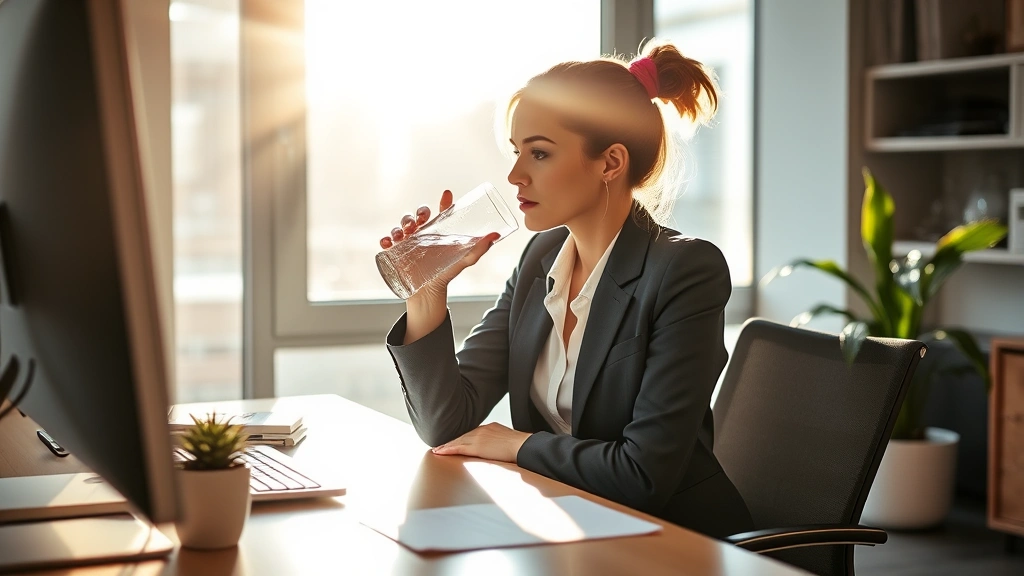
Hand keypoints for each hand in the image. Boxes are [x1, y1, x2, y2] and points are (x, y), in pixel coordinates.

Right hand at [378, 190, 499, 295]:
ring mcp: (408, 242)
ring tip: (403, 233)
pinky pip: (387, 242)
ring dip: (400, 225)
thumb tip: (495, 236)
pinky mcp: (396, 252)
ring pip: (401, 226)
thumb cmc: (446, 273)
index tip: (447, 194)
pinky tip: (387, 242)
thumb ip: (478, 249)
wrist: (429, 293)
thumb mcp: (463, 261)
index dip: (444, 202)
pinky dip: (385, 239)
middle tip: (419, 220)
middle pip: (417, 216)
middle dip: (417, 213)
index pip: (440, 212)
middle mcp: (422, 233)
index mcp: (439, 232)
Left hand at [430, 423, 530, 463]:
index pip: (472, 433)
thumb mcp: (509, 441)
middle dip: (452, 441)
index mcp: (490, 428)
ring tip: (437, 450)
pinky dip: (447, 449)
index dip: (462, 438)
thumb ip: (500, 443)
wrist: (523, 446)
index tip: (456, 442)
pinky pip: (458, 447)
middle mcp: (482, 430)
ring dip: (446, 446)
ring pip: (458, 441)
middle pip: (463, 436)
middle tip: (440, 445)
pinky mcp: (477, 446)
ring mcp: (478, 437)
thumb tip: (500, 449)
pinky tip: (439, 452)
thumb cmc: (521, 446)